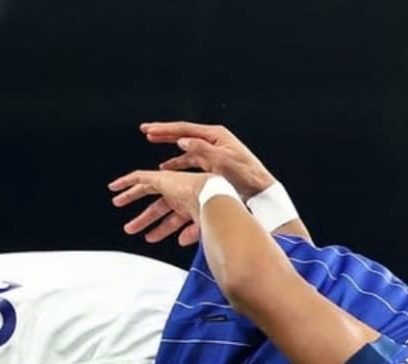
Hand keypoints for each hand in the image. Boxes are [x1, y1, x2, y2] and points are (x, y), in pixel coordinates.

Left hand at [109, 169, 211, 247]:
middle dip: (143, 219)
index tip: (150, 236)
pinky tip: (116, 185)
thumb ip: (191, 235)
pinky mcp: (162, 178)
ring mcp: (171, 186)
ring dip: (130, 197)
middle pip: (156, 208)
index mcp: (190, 208)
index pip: (171, 221)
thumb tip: (180, 241)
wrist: (215, 195)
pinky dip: (127, 181)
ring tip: (117, 202)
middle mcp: (179, 196)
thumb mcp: (202, 229)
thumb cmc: (216, 212)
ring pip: (145, 190)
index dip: (160, 229)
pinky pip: (140, 177)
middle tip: (130, 227)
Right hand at [141, 121, 276, 198]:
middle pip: (183, 134)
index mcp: (216, 136)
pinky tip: (168, 168)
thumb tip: (182, 139)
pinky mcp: (213, 165)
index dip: (164, 129)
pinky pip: (191, 162)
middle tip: (146, 131)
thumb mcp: (223, 161)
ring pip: (185, 149)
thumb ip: (202, 149)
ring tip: (154, 149)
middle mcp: (213, 142)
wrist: (261, 191)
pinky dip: (178, 164)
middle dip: (163, 133)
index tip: (148, 130)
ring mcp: (213, 153)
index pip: (184, 129)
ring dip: (169, 149)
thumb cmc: (246, 176)